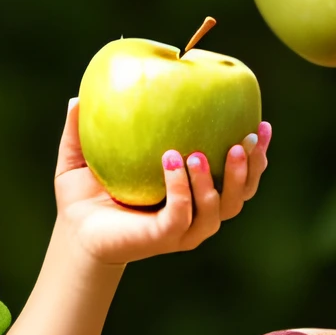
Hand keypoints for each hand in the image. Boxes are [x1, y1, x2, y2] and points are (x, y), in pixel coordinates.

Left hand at [53, 99, 270, 265]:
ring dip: (216, 179)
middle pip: (240, 195)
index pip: (237, 176)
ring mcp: (181, 229)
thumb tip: (78, 96)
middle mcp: (195, 212)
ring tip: (198, 152)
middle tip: (246, 138)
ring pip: (218, 209)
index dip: (257, 155)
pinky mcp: (161, 238)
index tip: (262, 125)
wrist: (72, 234)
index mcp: (194, 192)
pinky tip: (172, 161)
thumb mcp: (86, 157)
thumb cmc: (85, 197)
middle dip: (250, 168)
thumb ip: (84, 128)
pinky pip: (182, 214)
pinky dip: (182, 188)